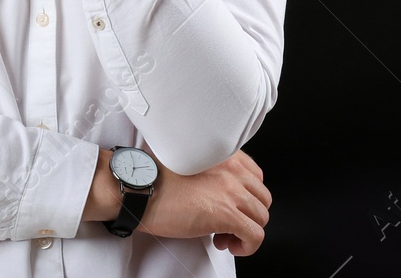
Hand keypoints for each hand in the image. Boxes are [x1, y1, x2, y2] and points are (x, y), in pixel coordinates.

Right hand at [138, 148, 270, 256]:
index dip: (246, 197)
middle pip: (262, 198)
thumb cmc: (153, 177)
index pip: (256, 177)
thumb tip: (216, 193)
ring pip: (261, 217)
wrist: (138, 189)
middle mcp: (232, 170)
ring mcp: (231, 192)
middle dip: (248, 215)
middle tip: (228, 225)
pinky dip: (247, 246)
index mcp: (223, 155)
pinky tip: (228, 245)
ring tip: (224, 237)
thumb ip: (209, 171)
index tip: (234, 206)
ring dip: (246, 231)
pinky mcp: (226, 215)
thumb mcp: (187, 162)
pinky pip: (255, 235)